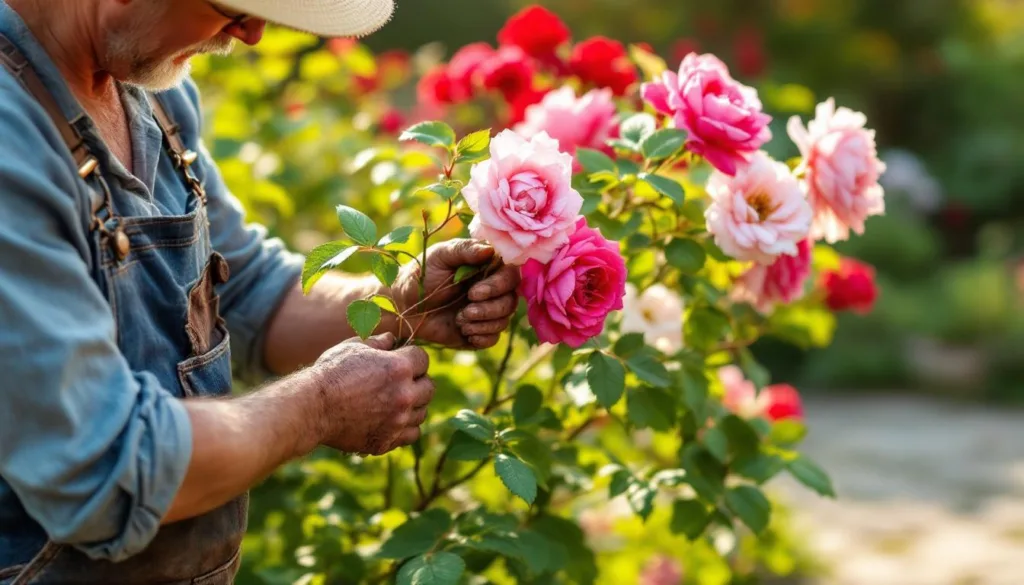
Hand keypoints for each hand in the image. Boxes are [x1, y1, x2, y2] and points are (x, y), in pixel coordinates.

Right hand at [310, 333, 433, 455]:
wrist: (312, 408)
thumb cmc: (331, 373)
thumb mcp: (353, 348)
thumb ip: (377, 342)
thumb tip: (391, 339)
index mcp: (399, 368)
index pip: (423, 359)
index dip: (413, 358)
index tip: (402, 361)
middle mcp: (404, 395)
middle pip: (430, 387)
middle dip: (418, 382)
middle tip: (401, 382)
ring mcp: (398, 421)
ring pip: (422, 413)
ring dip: (414, 406)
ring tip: (395, 401)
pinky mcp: (388, 440)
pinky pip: (411, 435)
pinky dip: (406, 428)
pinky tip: (392, 420)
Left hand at [391, 239, 520, 348]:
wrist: (403, 307)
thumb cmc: (421, 275)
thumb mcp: (440, 256)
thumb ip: (464, 250)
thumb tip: (490, 250)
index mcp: (487, 267)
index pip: (511, 274)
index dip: (499, 285)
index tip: (474, 292)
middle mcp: (492, 289)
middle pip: (512, 300)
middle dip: (490, 308)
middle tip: (465, 310)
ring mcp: (487, 311)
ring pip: (504, 320)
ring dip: (483, 322)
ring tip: (459, 319)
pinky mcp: (479, 331)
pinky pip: (493, 338)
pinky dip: (480, 336)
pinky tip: (463, 330)